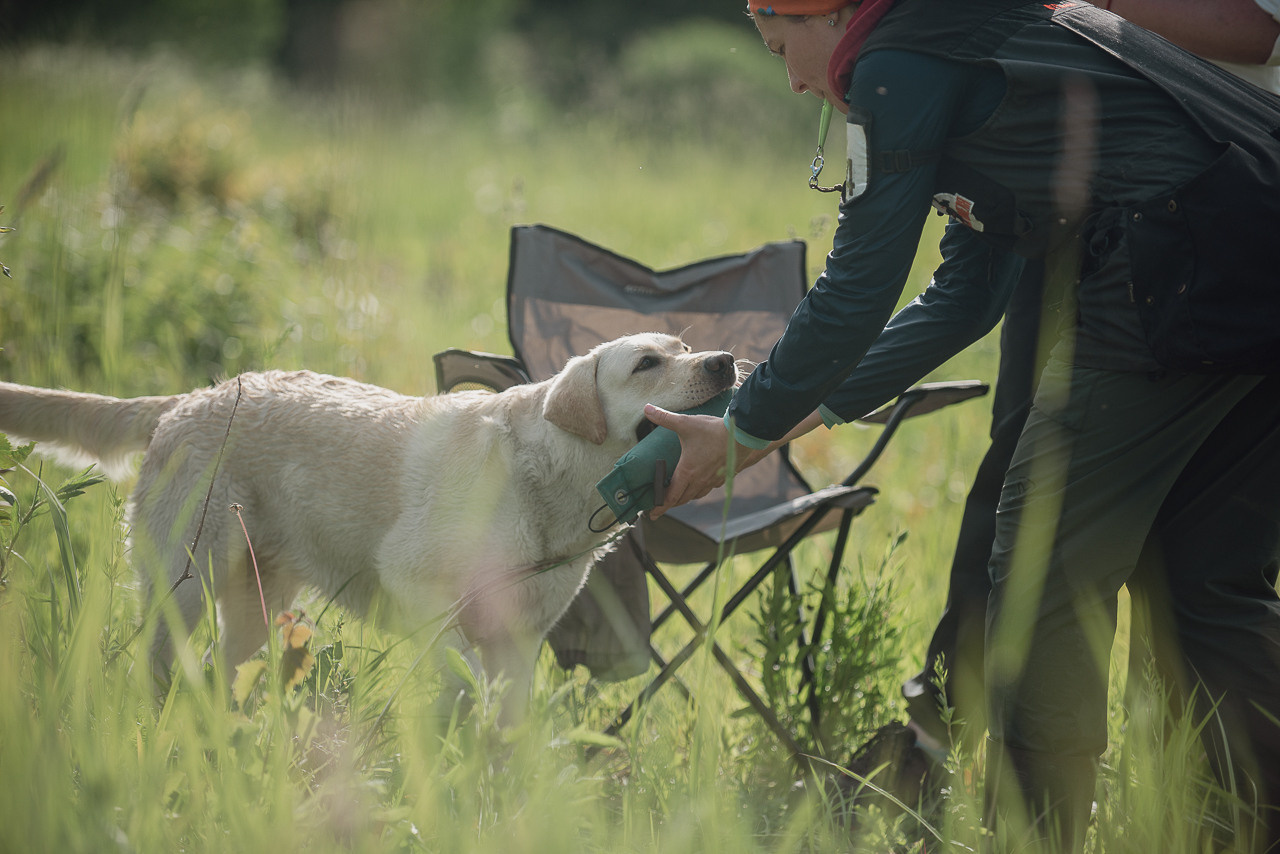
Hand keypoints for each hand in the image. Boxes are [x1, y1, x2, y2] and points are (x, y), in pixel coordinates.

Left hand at [643, 404, 765, 518]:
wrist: (742, 435)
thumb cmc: (712, 430)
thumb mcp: (685, 423)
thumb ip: (664, 417)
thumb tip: (647, 408)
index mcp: (687, 471)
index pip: (670, 495)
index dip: (659, 506)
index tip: (651, 514)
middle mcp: (700, 480)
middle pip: (682, 498)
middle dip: (671, 503)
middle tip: (661, 505)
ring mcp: (713, 480)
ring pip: (697, 495)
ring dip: (686, 498)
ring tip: (680, 497)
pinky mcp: (724, 476)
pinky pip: (710, 488)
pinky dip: (701, 490)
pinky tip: (701, 485)